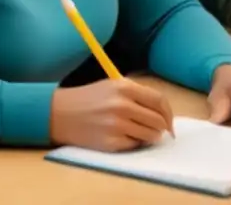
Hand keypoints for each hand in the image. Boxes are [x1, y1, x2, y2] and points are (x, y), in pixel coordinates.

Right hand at [49, 78, 173, 151]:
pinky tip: (123, 137)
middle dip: (161, 127)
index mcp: (124, 87)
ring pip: (149, 135)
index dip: (168, 113)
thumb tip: (162, 113)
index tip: (169, 121)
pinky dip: (133, 143)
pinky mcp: (110, 142)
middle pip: (157, 120)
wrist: (61, 113)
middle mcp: (122, 105)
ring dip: (150, 137)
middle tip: (159, 131)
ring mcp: (116, 125)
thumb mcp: (112, 86)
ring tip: (140, 133)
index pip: (159, 101)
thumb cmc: (89, 99)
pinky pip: (134, 145)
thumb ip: (137, 95)